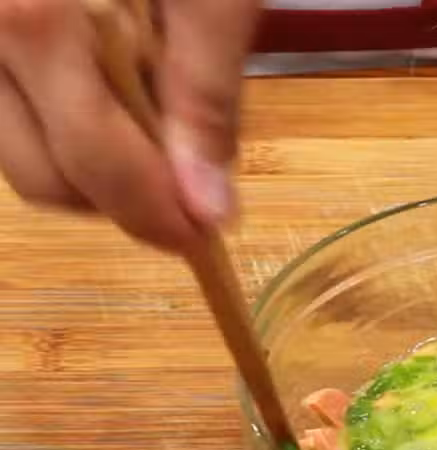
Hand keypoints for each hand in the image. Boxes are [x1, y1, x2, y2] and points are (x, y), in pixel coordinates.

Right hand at [0, 0, 259, 251]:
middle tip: (187, 176)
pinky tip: (109, 92)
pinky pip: (15, 122)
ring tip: (148, 114)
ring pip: (22, 157)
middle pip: (45, 178)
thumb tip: (210, 207)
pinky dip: (66, 130)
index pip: (94, 160)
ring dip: (92, 167)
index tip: (205, 234)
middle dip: (124, 197)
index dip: (156, 213)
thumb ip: (208, 94)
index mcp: (35, 21)